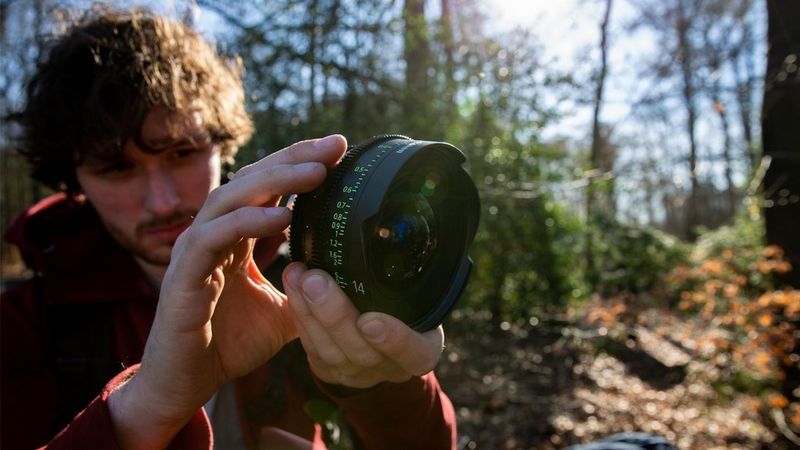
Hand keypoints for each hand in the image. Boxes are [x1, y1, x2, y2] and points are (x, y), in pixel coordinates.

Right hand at [108, 135, 346, 448]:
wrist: (187, 383)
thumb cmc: (229, 344)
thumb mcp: (285, 314)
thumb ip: (311, 292)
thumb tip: (353, 284)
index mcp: (237, 236)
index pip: (269, 187)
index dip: (300, 163)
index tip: (341, 150)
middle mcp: (215, 233)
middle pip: (253, 180)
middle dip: (294, 158)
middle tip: (335, 146)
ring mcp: (195, 249)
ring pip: (232, 198)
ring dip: (275, 181)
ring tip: (317, 173)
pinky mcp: (182, 274)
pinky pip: (214, 237)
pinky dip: (247, 222)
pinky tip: (284, 217)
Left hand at [282, 262, 444, 388]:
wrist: (386, 328)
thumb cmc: (409, 301)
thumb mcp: (421, 291)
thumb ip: (413, 273)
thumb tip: (409, 225)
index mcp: (422, 350)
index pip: (415, 353)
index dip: (394, 339)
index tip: (371, 320)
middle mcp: (391, 368)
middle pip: (362, 352)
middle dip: (334, 315)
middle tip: (316, 281)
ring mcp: (358, 373)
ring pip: (330, 351)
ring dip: (309, 311)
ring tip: (298, 275)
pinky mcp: (330, 369)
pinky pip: (310, 346)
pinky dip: (299, 314)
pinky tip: (293, 283)